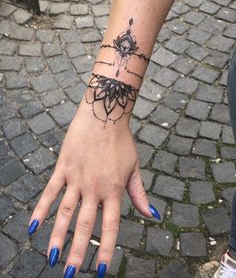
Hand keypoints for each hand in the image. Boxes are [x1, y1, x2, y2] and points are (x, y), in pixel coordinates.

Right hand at [28, 101, 158, 276]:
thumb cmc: (122, 142)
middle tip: (70, 274)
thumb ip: (140, 194)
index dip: (105, 249)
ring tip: (51, 257)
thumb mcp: (135, 168)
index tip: (100, 270)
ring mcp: (77, 178)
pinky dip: (42, 208)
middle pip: (85, 225)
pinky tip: (34, 226)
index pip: (110, 226)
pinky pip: (50, 191)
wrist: (104, 116)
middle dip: (77, 251)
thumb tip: (152, 215)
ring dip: (57, 236)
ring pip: (65, 212)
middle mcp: (94, 188)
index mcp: (114, 190)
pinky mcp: (63, 168)